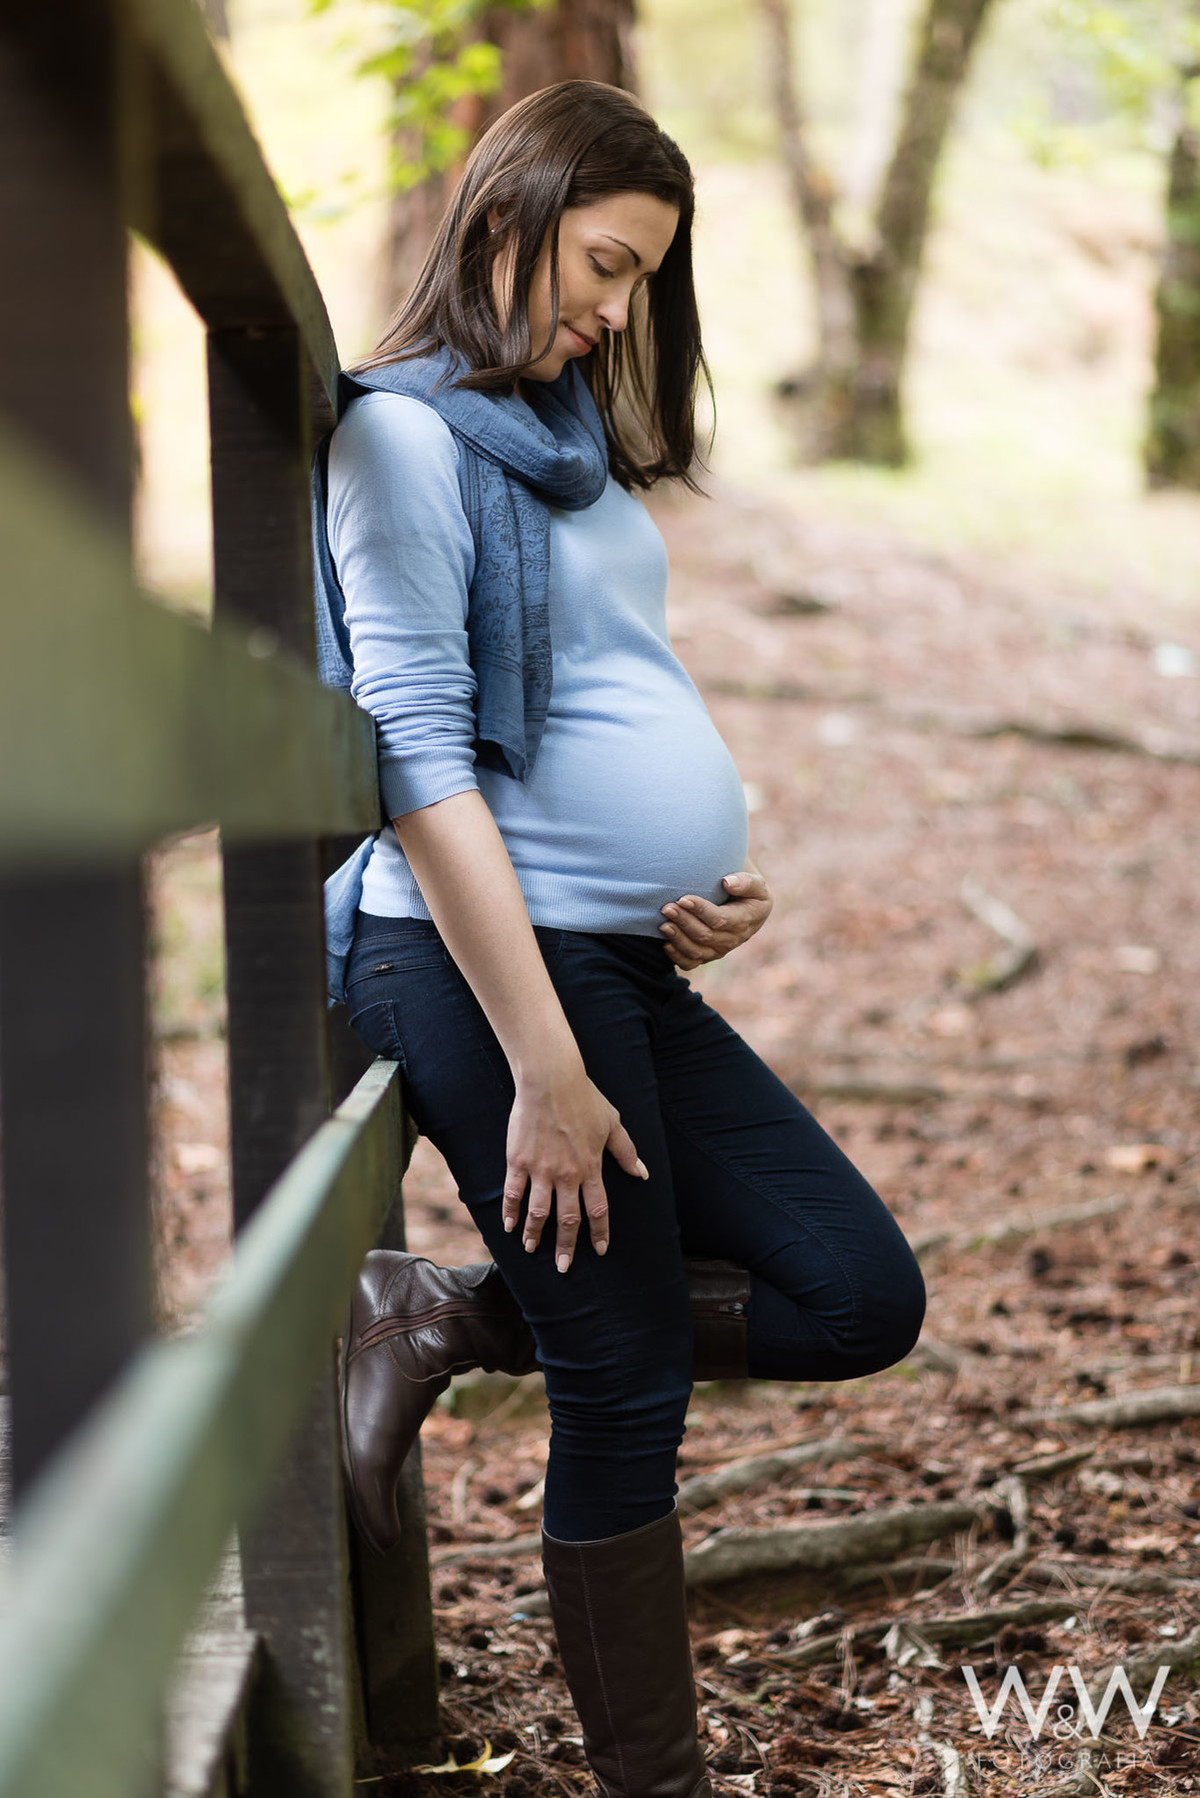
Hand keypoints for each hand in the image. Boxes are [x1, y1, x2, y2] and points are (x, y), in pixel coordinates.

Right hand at [502, 1060, 647, 1271]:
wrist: (551, 1080)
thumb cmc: (584, 1099)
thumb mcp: (613, 1124)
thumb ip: (626, 1152)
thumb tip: (641, 1173)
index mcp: (591, 1168)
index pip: (598, 1210)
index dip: (599, 1233)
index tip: (600, 1250)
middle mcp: (566, 1175)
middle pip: (567, 1220)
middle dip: (566, 1246)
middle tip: (563, 1267)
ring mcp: (540, 1170)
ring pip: (538, 1213)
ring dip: (535, 1235)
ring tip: (531, 1250)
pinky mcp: (518, 1161)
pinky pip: (513, 1193)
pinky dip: (510, 1212)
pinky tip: (509, 1227)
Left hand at [659, 868, 772, 969]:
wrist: (746, 904)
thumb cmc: (748, 889)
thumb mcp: (756, 882)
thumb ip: (746, 881)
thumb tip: (728, 883)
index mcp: (747, 919)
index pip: (721, 919)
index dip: (701, 911)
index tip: (683, 899)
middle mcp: (734, 938)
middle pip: (706, 936)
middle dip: (684, 922)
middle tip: (667, 908)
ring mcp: (720, 949)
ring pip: (697, 951)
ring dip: (678, 939)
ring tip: (663, 925)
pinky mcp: (708, 955)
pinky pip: (691, 962)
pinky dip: (677, 956)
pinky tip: (665, 944)